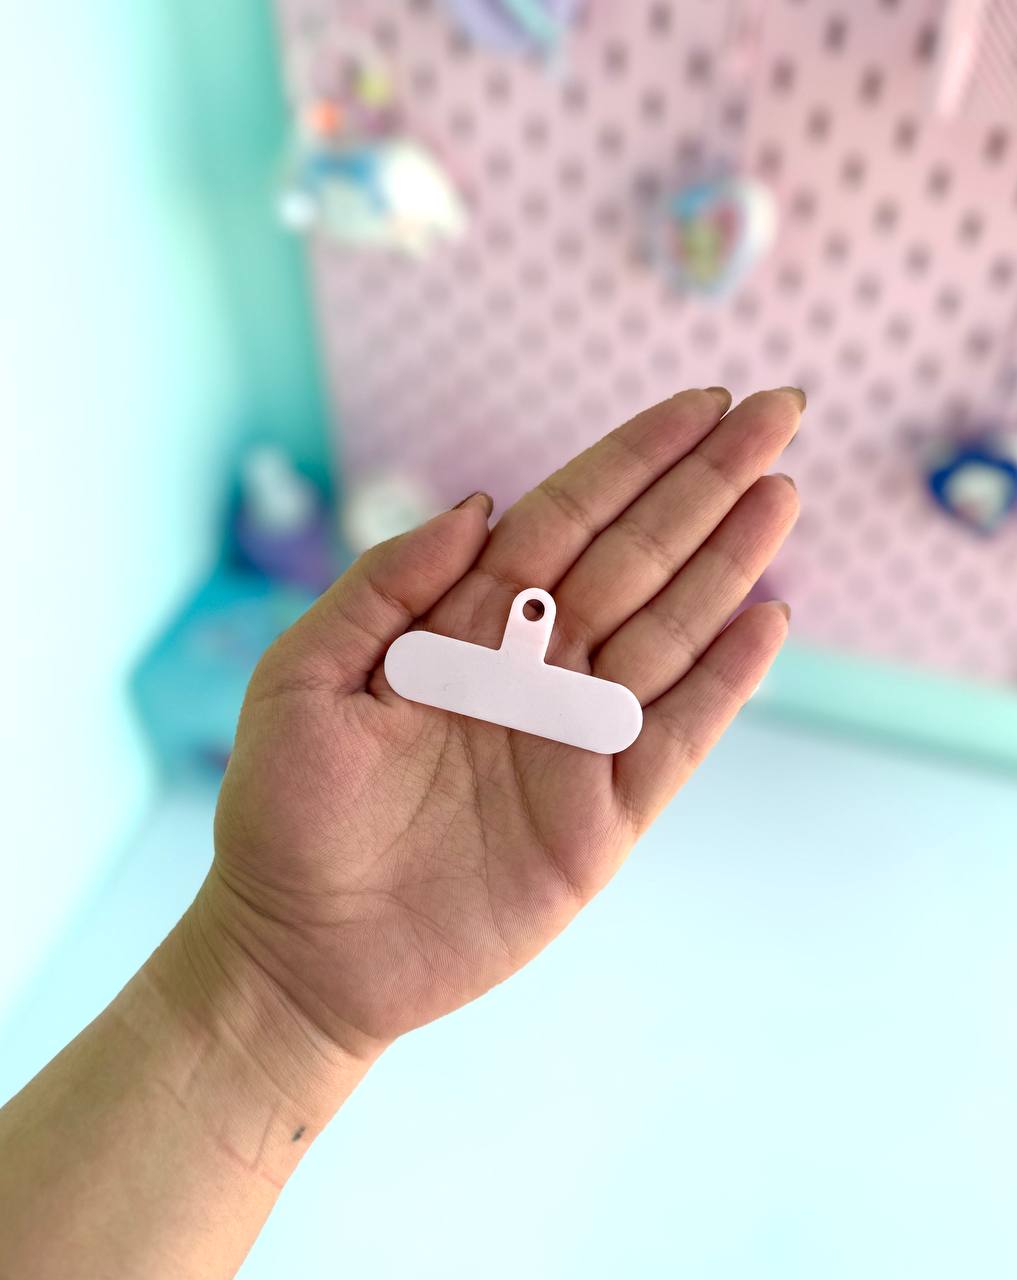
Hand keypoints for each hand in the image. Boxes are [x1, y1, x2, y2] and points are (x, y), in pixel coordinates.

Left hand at [207, 388, 801, 1062]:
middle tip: (778, 413)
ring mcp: (572, 741)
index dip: (633, 460)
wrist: (302, 954)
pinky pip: (677, 739)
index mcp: (464, 626)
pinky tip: (767, 622)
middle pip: (635, 558)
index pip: (565, 520)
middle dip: (705, 485)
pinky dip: (724, 684)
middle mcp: (532, 670)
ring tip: (781, 493)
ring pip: (669, 634)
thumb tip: (480, 506)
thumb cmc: (285, 816)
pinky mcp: (600, 820)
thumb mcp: (303, 680)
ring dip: (728, 564)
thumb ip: (385, 586)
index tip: (701, 404)